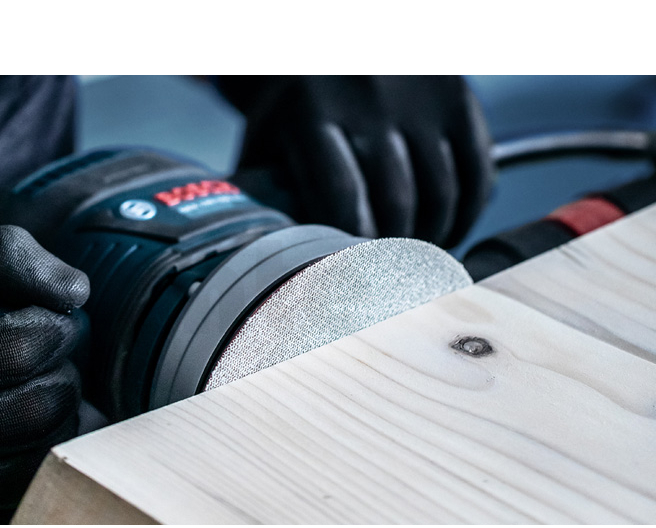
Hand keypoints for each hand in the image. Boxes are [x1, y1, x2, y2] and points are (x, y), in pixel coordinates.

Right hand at [0, 226, 89, 522]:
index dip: (53, 326)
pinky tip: (25, 428)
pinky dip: (53, 447)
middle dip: (62, 370)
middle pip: (44, 403)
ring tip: (30, 388)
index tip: (43, 320)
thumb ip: (4, 255)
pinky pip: (43, 479)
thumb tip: (74, 292)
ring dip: (61, 409)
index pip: (22, 348)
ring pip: (50, 446)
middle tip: (43, 357)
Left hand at [230, 75, 493, 247]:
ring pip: (441, 190)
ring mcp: (418, 98)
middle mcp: (369, 102)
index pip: (342, 198)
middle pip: (397, 200)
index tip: (354, 272)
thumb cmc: (292, 100)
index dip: (352, 246)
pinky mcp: (456, 97)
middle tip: (390, 272)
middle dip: (395, 248)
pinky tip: (452, 228)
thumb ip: (269, 188)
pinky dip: (470, 209)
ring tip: (421, 256)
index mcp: (313, 113)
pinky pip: (476, 167)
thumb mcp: (267, 135)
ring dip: (434, 236)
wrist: (326, 39)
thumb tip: (270, 253)